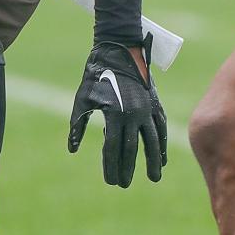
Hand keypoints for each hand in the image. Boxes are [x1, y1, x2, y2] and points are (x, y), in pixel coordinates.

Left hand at [68, 38, 167, 187]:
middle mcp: (133, 114)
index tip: (110, 181)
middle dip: (128, 169)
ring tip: (153, 178)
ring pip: (152, 141)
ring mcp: (147, 109)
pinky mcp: (155, 104)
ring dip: (153, 161)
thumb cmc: (96, 74)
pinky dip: (161, 144)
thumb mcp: (82, 98)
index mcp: (114, 113)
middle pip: (132, 149)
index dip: (111, 166)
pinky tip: (161, 158)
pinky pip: (160, 128)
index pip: (112, 148)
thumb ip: (78, 124)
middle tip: (123, 185)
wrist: (120, 49)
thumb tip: (72, 149)